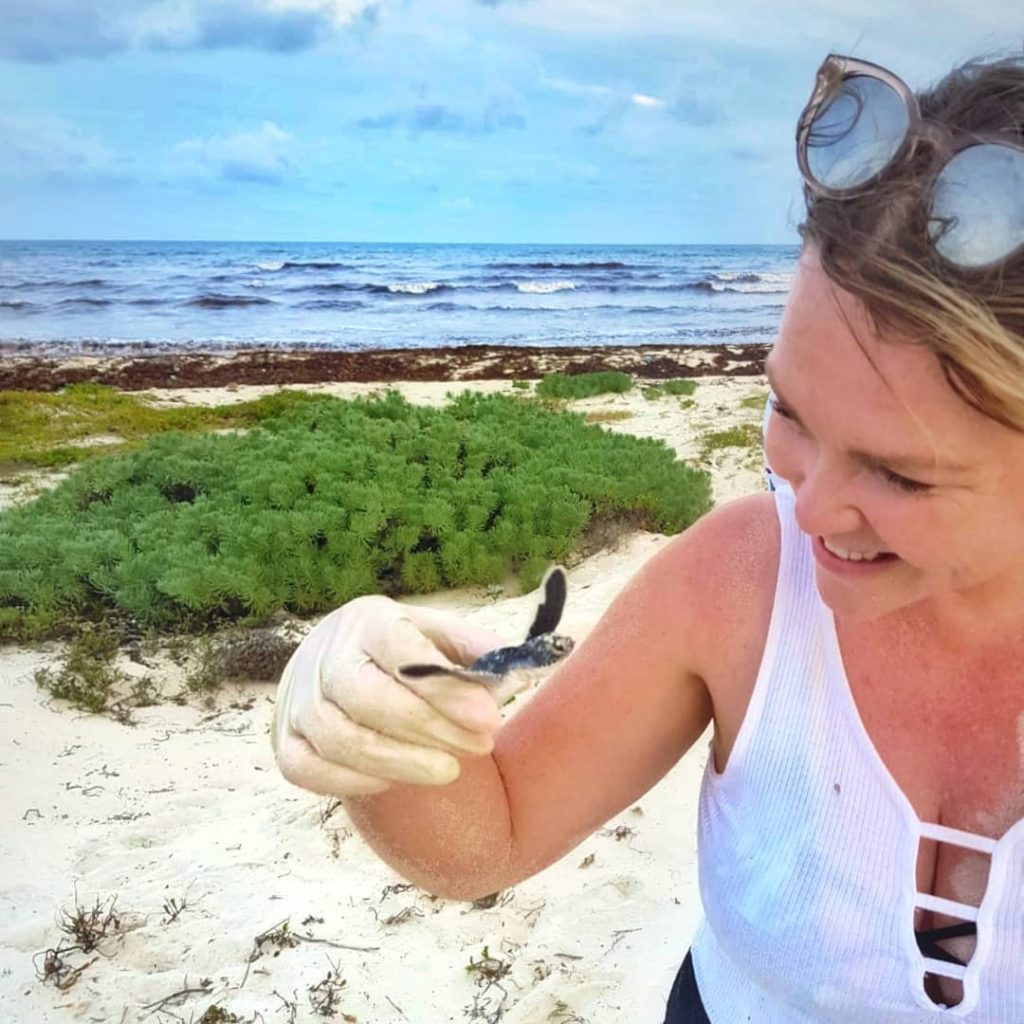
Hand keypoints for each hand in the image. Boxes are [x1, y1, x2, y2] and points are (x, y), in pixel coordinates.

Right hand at [273, 596, 507, 796]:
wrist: (331, 660)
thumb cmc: (398, 651)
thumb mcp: (436, 633)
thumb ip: (473, 648)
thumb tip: (515, 671)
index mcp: (368, 621)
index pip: (399, 647)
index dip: (444, 687)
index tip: (489, 717)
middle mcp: (326, 656)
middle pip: (367, 697)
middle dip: (430, 728)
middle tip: (480, 745)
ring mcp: (299, 702)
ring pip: (340, 739)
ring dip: (401, 762)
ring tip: (450, 770)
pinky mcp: (285, 742)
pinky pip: (309, 770)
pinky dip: (354, 781)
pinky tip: (395, 780)